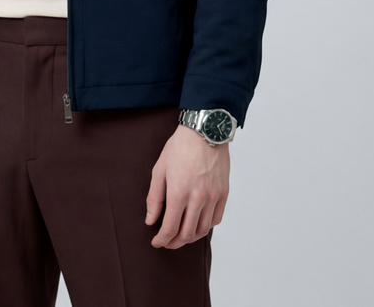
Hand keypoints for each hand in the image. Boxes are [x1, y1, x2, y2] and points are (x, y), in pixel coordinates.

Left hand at [145, 124, 229, 248]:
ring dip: (190, 237)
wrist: (204, 131)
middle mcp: (197, 198)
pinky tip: (197, 223)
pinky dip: (206, 226)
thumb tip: (150, 220)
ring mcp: (213, 197)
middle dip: (174, 242)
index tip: (156, 242)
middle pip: (187, 234)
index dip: (162, 240)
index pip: (170, 228)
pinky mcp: (223, 193)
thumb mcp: (160, 169)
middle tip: (167, 242)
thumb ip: (154, 197)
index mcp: (179, 193)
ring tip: (181, 235)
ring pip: (202, 230)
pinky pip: (216, 219)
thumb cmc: (179, 147)